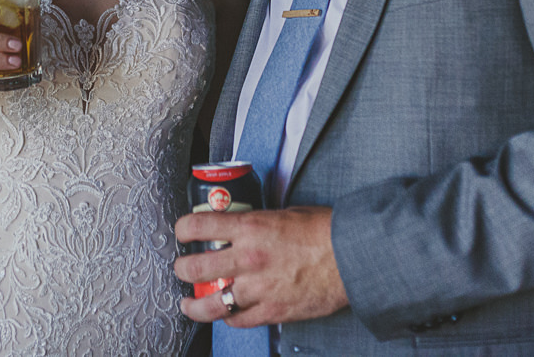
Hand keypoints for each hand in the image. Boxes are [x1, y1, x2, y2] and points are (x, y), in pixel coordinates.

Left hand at [174, 206, 347, 327]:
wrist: (352, 256)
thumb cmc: (325, 231)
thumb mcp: (284, 213)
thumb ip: (258, 223)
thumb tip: (242, 227)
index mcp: (250, 227)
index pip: (199, 225)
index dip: (183, 229)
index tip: (181, 232)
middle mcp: (247, 258)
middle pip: (195, 268)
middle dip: (182, 269)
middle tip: (181, 269)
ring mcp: (258, 288)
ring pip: (211, 304)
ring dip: (194, 305)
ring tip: (189, 304)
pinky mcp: (272, 311)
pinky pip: (239, 321)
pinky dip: (229, 319)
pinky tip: (226, 315)